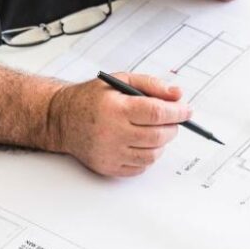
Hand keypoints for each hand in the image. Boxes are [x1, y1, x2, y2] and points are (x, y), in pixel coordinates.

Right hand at [46, 71, 189, 176]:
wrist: (61, 119)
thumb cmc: (92, 98)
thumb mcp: (120, 80)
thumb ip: (151, 85)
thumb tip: (178, 95)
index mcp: (115, 109)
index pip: (157, 113)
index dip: (178, 112)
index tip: (187, 110)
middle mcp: (112, 133)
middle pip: (158, 136)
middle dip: (173, 128)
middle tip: (172, 121)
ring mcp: (109, 153)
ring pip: (152, 154)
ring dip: (161, 143)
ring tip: (154, 131)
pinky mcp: (108, 167)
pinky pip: (140, 167)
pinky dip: (147, 156)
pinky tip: (140, 143)